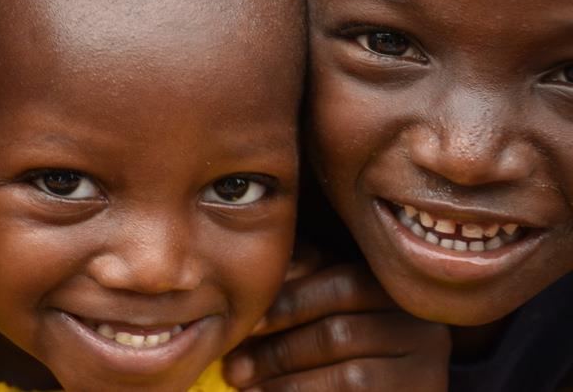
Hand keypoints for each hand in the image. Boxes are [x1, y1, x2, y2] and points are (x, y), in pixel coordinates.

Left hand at [224, 262, 450, 390]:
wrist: (386, 389)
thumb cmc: (348, 347)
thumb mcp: (331, 308)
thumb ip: (303, 284)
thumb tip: (256, 281)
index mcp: (397, 291)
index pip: (344, 285)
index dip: (291, 302)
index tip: (247, 323)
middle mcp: (423, 329)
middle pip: (341, 333)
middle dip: (279, 351)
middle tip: (234, 367)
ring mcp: (427, 373)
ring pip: (351, 377)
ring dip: (288, 385)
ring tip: (246, 389)